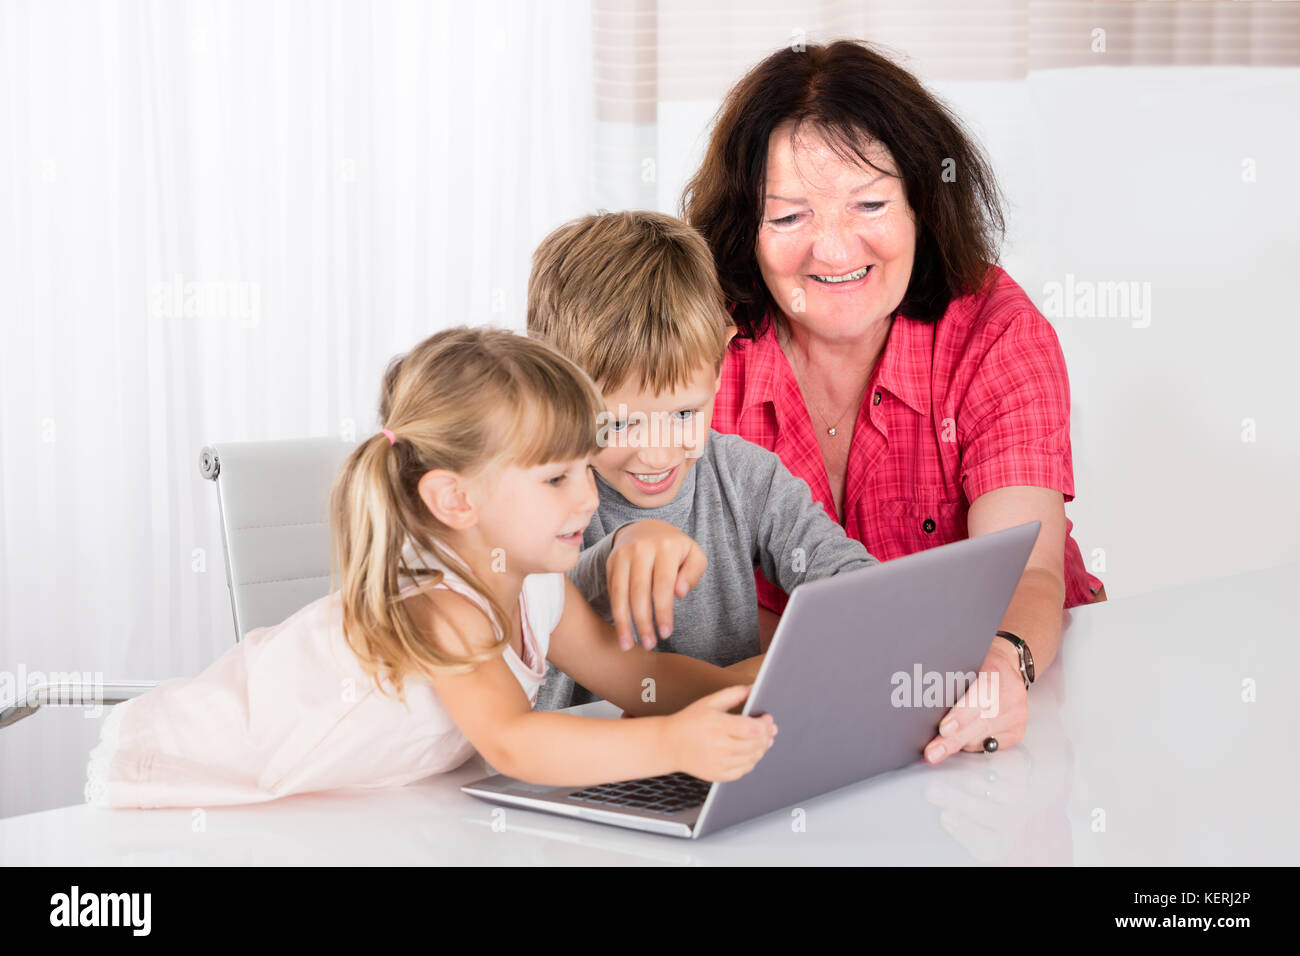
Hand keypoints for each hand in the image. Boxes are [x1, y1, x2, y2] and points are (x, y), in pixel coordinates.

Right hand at [606, 520, 706, 650]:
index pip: (663, 585)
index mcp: (666, 547)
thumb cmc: (676, 550)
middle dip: (643, 622)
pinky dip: (616, 612)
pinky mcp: (610, 562)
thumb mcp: (694, 556)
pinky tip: (622, 631)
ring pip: (620, 593)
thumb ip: (693, 574)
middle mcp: (641, 548)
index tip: (666, 634)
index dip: (663, 612)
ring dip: (623, 622)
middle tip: (649, 645)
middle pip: (639, 592)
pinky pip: (612, 590)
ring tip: (627, 645)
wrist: (647, 529)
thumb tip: (679, 593)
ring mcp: (622, 554)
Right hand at [663, 685, 776, 781]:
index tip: (767, 717)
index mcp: (718, 726)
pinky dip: (751, 761)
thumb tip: (754, 687)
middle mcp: (719, 747)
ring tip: (763, 739)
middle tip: (770, 728)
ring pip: (752, 759)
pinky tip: (750, 752)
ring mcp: (719, 764)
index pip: (752, 728)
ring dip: (762, 748)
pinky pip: (743, 770)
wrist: (669, 744)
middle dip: (767, 735)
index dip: (765, 724)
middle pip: (756, 744)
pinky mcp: (718, 775)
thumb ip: (733, 693)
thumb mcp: (709, 702)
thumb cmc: (690, 720)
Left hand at [923, 637, 1026, 764]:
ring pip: (982, 737)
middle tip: (932, 752)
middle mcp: (1010, 695)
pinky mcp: (1017, 731)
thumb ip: (950, 678)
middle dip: (952, 740)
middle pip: (980, 723)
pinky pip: (988, 744)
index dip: (961, 715)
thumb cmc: (978, 664)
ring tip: (937, 749)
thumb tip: (922, 698)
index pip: (980, 695)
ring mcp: (1016, 715)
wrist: (1007, 666)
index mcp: (996, 671)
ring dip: (958, 744)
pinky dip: (971, 744)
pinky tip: (962, 739)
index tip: (944, 729)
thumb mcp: (964, 662)